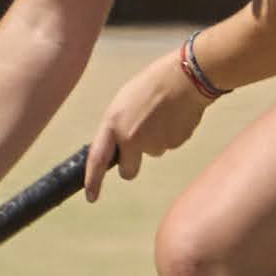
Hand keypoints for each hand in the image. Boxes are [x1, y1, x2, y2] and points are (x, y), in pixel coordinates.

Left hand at [86, 50, 210, 200]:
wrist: (184, 78)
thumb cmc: (152, 84)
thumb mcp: (124, 102)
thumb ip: (118, 126)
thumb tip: (118, 145)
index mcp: (113, 123)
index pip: (97, 159)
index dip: (93, 181)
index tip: (91, 197)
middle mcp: (130, 137)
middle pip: (128, 171)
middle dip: (131, 166)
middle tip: (139, 145)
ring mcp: (153, 143)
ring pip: (152, 152)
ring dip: (155, 139)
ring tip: (160, 114)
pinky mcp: (173, 144)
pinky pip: (169, 145)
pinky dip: (170, 134)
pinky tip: (173, 115)